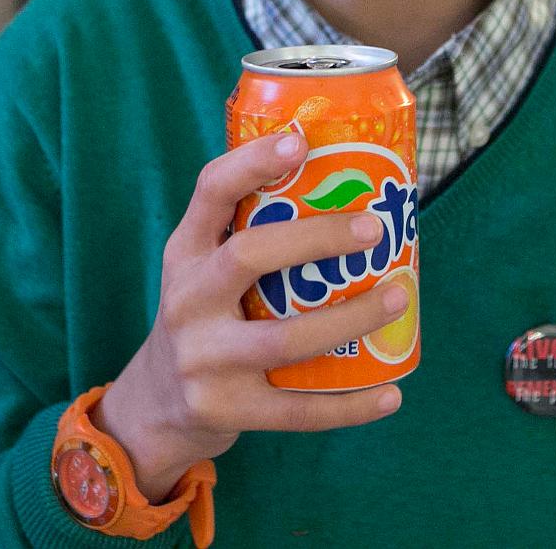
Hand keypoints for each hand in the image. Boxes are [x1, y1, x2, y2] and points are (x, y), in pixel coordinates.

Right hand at [93, 130, 407, 499]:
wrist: (156, 406)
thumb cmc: (205, 317)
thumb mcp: (202, 269)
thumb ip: (249, 233)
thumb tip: (347, 183)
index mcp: (185, 253)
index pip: (209, 193)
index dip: (251, 164)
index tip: (298, 143)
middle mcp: (187, 301)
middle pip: (248, 256)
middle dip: (316, 239)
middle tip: (375, 228)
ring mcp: (203, 360)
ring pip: (284, 340)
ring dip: (350, 319)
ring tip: (398, 298)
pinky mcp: (224, 411)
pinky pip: (297, 411)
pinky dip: (349, 406)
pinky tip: (391, 394)